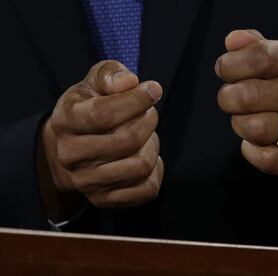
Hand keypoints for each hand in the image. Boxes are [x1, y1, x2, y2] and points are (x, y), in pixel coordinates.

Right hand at [39, 60, 163, 211]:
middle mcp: (70, 156)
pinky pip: (147, 189)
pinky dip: (156, 169)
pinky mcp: (105, 200)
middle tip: (149, 113)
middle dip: (148, 121)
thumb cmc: (89, 107)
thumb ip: (110, 74)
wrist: (71, 147)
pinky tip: (145, 155)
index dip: (135, 101)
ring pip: (140, 166)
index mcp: (65, 121)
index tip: (154, 89)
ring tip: (145, 136)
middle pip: (126, 141)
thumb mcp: (94, 82)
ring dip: (152, 145)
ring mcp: (87, 182)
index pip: (102, 115)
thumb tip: (130, 82)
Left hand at [216, 30, 277, 178]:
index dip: (230, 65)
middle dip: (228, 98)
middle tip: (231, 99)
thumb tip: (231, 41)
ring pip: (255, 129)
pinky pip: (267, 159)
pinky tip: (251, 143)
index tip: (224, 70)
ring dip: (239, 125)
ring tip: (244, 120)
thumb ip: (253, 46)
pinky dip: (250, 151)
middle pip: (249, 96)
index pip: (260, 58)